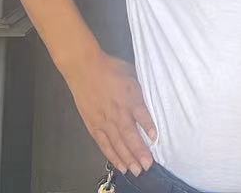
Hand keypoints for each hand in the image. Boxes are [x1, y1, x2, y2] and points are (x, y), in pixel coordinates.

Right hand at [64, 50, 156, 175]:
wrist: (84, 68)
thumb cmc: (111, 69)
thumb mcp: (132, 74)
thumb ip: (140, 91)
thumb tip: (151, 102)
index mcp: (128, 97)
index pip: (141, 114)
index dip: (148, 126)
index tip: (155, 138)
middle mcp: (117, 111)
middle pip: (129, 134)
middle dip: (139, 151)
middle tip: (148, 165)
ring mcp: (104, 121)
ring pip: (117, 143)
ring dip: (127, 158)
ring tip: (137, 170)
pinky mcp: (93, 126)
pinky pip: (104, 144)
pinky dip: (112, 155)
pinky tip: (120, 165)